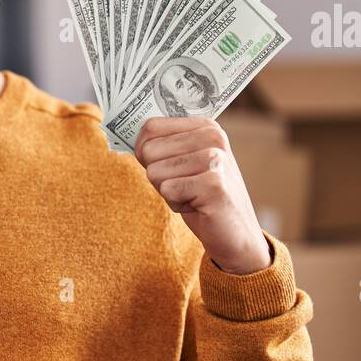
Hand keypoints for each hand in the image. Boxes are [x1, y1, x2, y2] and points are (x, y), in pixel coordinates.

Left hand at [133, 116, 271, 274]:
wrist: (235, 234)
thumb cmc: (201, 198)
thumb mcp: (181, 165)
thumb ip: (159, 148)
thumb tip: (125, 134)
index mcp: (205, 126)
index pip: (150, 127)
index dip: (146, 152)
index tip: (169, 167)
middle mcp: (213, 136)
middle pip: (148, 151)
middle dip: (159, 177)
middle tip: (186, 186)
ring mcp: (216, 158)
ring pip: (155, 172)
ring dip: (169, 192)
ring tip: (194, 196)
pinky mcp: (214, 183)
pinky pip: (167, 190)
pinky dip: (177, 205)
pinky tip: (199, 206)